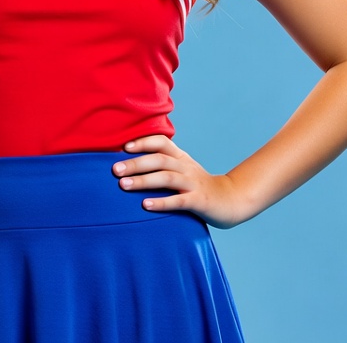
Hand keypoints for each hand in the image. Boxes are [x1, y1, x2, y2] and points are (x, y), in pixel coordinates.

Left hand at [113, 135, 252, 228]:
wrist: (231, 200)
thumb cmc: (198, 186)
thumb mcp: (183, 169)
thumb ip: (163, 165)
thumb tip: (130, 163)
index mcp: (181, 157)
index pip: (161, 142)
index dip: (143, 142)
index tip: (124, 147)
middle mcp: (186, 167)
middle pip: (159, 159)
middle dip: (136, 163)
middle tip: (115, 170)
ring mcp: (193, 184)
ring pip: (166, 178)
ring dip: (144, 180)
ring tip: (124, 185)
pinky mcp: (199, 201)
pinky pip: (178, 200)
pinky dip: (161, 202)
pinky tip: (145, 205)